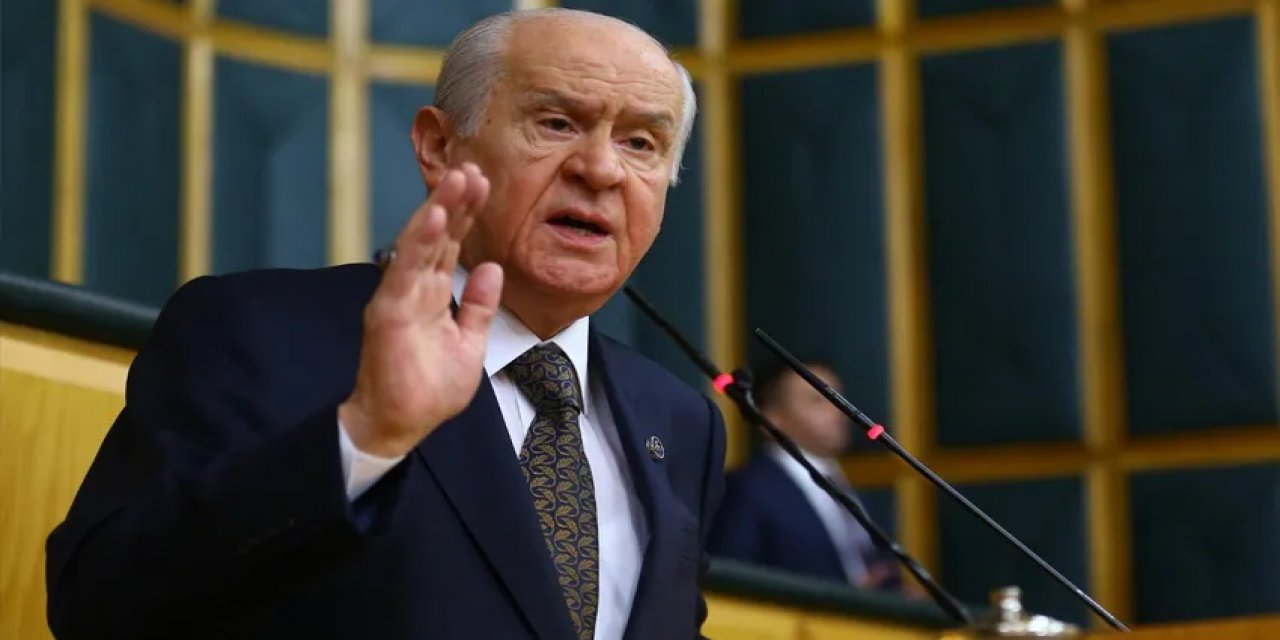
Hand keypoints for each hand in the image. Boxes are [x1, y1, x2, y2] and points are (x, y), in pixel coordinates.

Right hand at [339, 163, 500, 457]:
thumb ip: (480, 306)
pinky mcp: (388, 311)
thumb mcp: (470, 343)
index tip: (484, 183)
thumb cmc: (429, 390)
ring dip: (438, 209)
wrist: (400, 425)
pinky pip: (405, 270)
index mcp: (433, 294)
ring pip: (420, 243)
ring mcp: (399, 296)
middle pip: (437, 235)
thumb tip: (493, 268)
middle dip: (455, 201)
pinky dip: (419, 241)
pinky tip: (432, 216)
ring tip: (457, 178)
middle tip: (473, 167)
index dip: (466, 213)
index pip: (451, 244)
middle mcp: (414, 288)